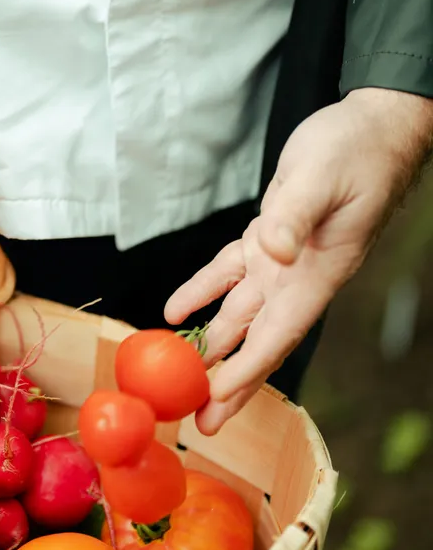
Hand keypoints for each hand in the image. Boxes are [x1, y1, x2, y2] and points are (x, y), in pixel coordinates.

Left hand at [165, 88, 432, 433]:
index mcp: (318, 274)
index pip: (277, 336)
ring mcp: (285, 260)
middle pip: (258, 341)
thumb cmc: (356, 150)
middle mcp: (300, 276)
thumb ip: (294, 217)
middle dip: (230, 383)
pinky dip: (203, 291)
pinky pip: (230, 273)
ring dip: (213, 347)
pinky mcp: (270, 238)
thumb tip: (272, 253)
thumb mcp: (320, 180)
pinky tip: (177, 311)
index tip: (217, 404)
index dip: (247, 373)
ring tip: (184, 381)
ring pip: (241, 314)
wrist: (373, 125)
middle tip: (203, 423)